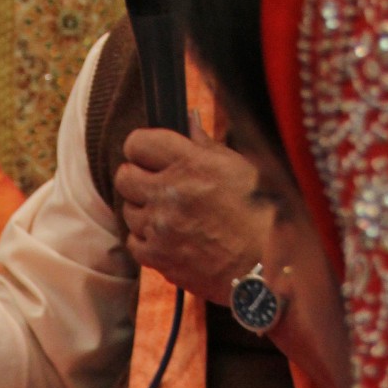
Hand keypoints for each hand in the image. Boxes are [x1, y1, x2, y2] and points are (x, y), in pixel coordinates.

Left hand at [115, 119, 275, 303]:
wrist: (263, 265)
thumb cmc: (258, 214)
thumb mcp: (237, 167)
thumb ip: (205, 145)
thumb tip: (188, 121)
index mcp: (190, 163)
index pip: (138, 143)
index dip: (140, 148)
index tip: (148, 156)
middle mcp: (170, 192)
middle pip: (124, 176)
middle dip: (136, 177)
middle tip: (153, 185)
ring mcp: (160, 226)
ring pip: (128, 210)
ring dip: (143, 210)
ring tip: (169, 215)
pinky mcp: (158, 257)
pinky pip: (133, 241)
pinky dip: (146, 239)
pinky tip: (167, 238)